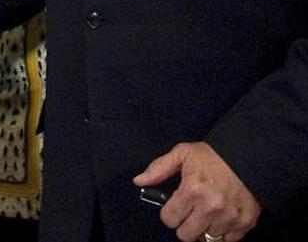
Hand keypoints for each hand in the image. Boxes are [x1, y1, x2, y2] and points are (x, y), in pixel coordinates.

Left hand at [134, 142, 260, 241]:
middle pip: (186, 235)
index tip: (175, 206)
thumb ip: (159, 169)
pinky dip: (224, 231)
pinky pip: (228, 239)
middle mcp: (210, 207)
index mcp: (192, 191)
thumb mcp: (182, 154)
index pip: (169, 219)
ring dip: (205, 227)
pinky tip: (222, 216)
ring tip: (209, 211)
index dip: (169, 213)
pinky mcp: (246, 223)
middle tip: (191, 212)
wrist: (249, 156)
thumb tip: (139, 181)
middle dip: (185, 225)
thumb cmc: (213, 156)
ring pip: (207, 238)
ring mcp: (229, 217)